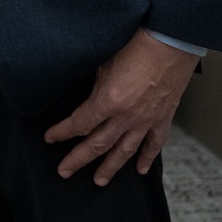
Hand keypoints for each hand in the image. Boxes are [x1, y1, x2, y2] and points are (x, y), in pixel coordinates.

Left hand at [44, 28, 198, 184]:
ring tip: (98, 180)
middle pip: (98, 144)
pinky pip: (154, 144)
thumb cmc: (135, 44)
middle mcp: (126, 116)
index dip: (62, 132)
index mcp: (108, 101)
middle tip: (64, 171)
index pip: (79, 124)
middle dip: (78, 159)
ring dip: (110, 167)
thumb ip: (94, 84)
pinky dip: (147, 158)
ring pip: (124, 151)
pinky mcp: (163, 118)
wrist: (170, 41)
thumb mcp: (103, 62)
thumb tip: (85, 94)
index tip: (50, 138)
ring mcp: (146, 120)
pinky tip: (140, 169)